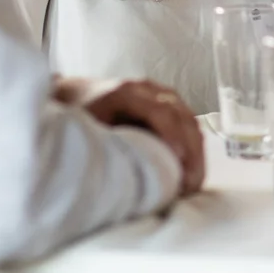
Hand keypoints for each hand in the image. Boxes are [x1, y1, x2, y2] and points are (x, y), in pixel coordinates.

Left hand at [72, 78, 205, 195]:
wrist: (77, 94)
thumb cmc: (80, 116)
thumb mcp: (88, 129)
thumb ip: (105, 145)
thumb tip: (126, 177)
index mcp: (125, 92)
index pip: (160, 112)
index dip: (173, 136)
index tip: (178, 164)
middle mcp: (147, 89)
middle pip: (182, 116)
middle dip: (191, 151)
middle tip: (190, 184)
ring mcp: (160, 94)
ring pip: (190, 120)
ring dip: (196, 152)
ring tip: (193, 182)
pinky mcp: (167, 103)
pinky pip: (188, 123)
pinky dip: (193, 147)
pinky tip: (191, 169)